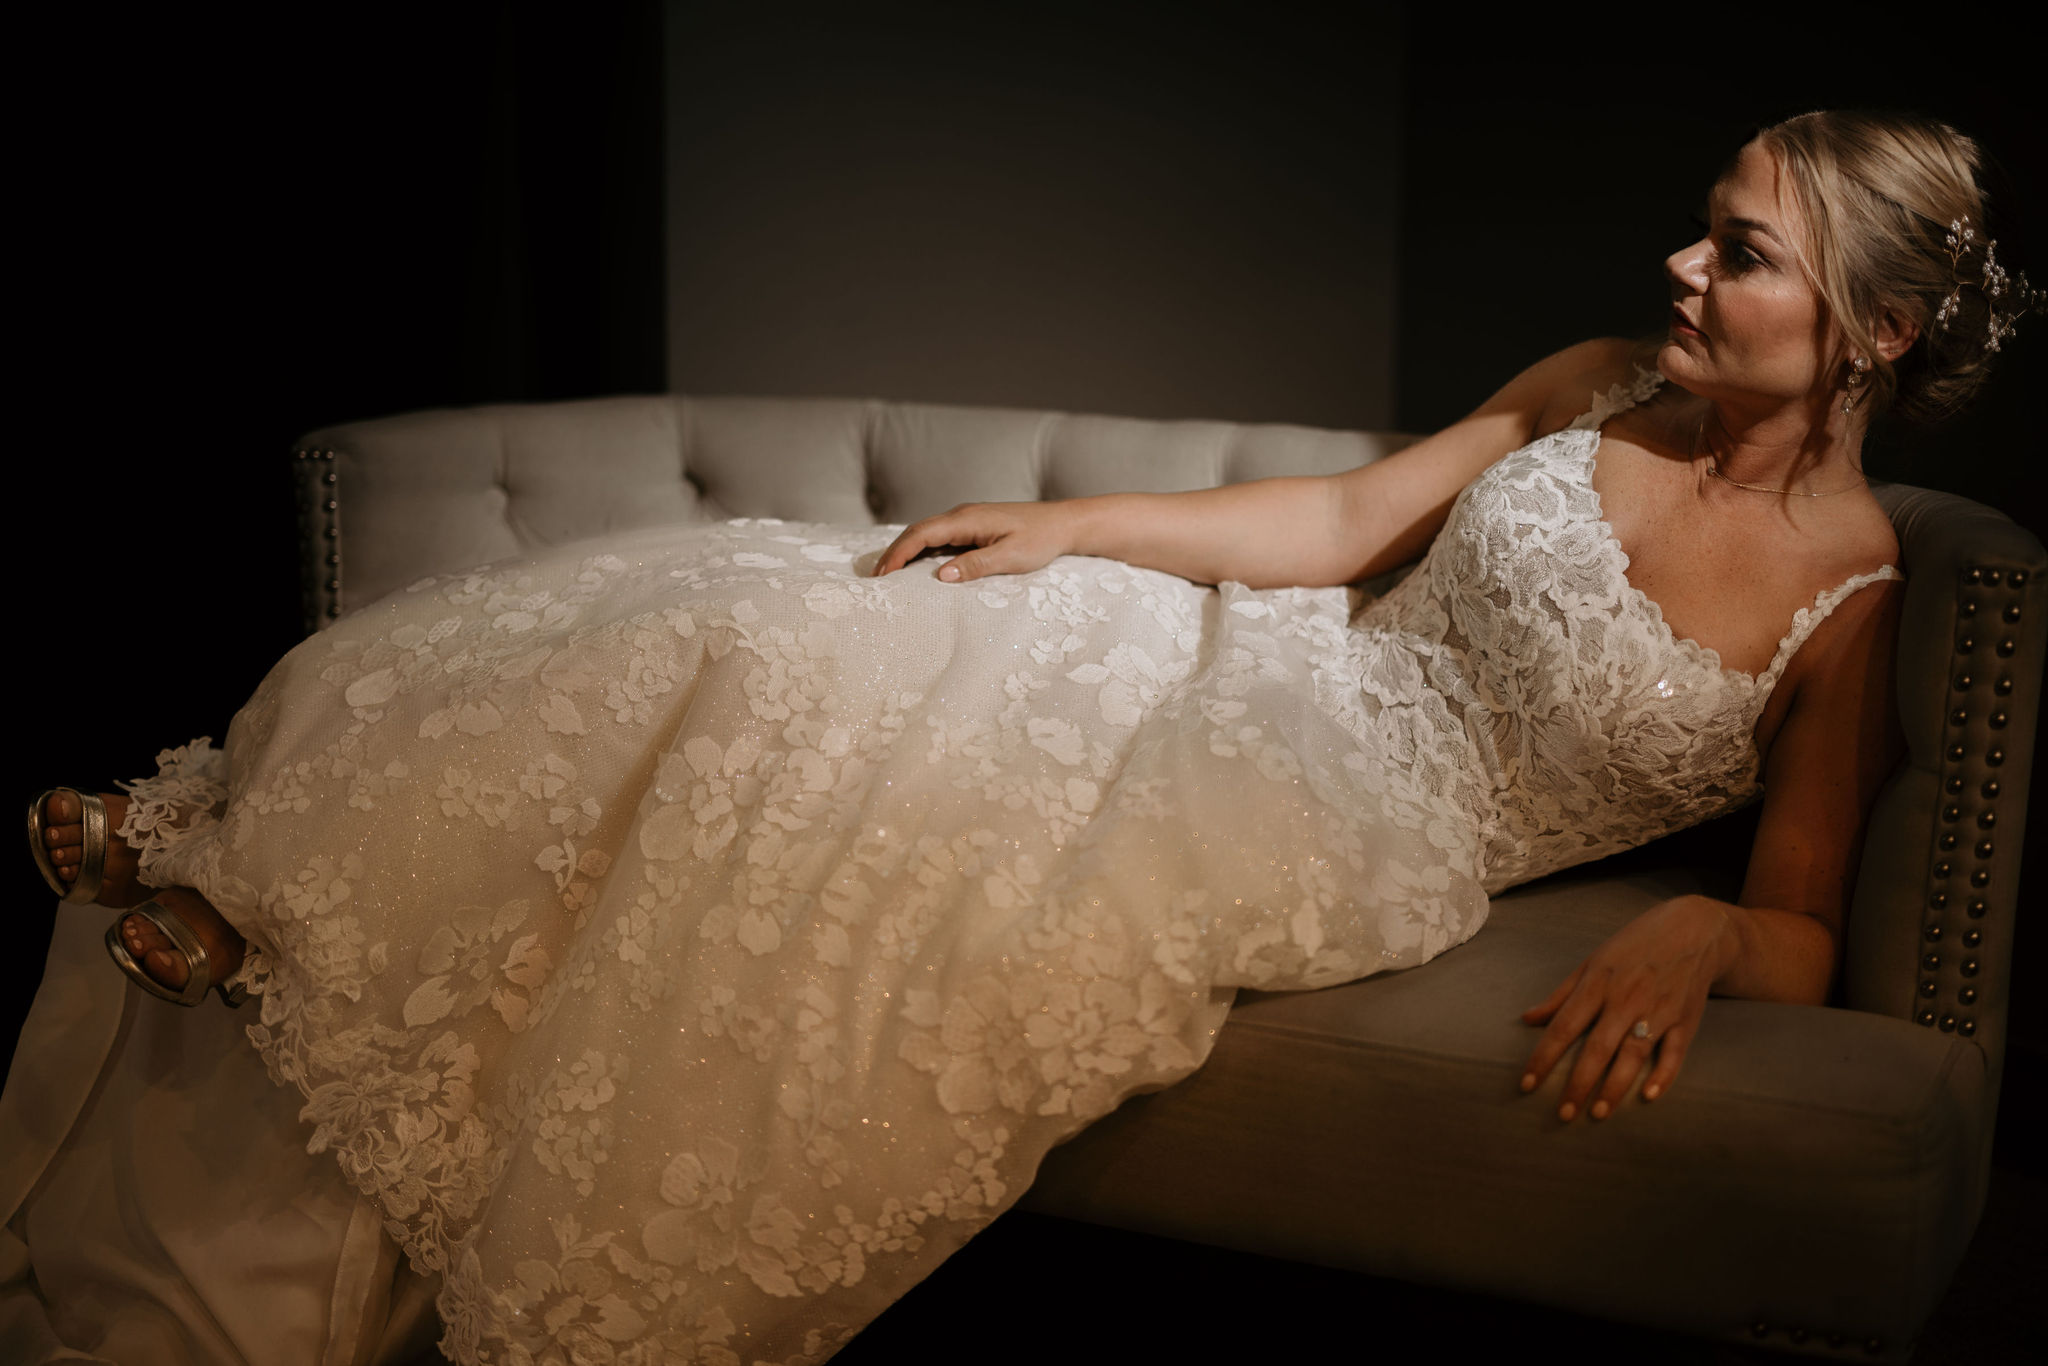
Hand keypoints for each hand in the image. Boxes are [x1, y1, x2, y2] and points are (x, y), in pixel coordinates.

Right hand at [871, 501, 1077, 580]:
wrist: (1063, 524)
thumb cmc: (1041, 540)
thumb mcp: (1011, 557)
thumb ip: (976, 565)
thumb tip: (940, 575)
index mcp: (967, 519)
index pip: (921, 533)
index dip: (898, 553)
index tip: (882, 575)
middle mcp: (962, 515)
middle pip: (917, 532)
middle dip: (894, 553)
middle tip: (876, 579)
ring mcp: (967, 520)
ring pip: (927, 534)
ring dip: (906, 552)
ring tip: (888, 575)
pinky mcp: (973, 528)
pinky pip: (940, 539)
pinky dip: (923, 552)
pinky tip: (916, 568)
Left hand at [1518, 895, 1737, 1121]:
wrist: (1692, 931)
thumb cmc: (1633, 947)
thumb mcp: (1592, 962)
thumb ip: (1560, 995)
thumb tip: (1527, 1020)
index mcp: (1597, 983)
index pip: (1563, 1027)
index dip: (1543, 1057)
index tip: (1527, 1085)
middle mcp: (1626, 999)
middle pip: (1597, 1048)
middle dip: (1578, 1084)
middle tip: (1562, 1115)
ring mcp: (1658, 1010)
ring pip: (1633, 1055)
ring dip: (1615, 1087)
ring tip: (1597, 1113)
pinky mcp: (1685, 1020)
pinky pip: (1674, 1053)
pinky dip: (1664, 1075)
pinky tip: (1649, 1096)